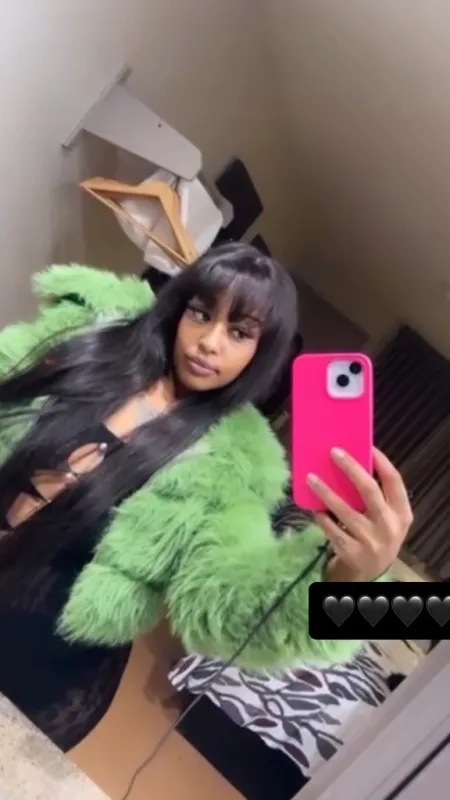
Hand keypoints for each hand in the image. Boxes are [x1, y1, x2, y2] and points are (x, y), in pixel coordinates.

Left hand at [307, 448, 412, 581]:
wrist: (370, 572)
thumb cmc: (377, 534)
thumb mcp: (388, 517)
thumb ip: (379, 496)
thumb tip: (355, 459)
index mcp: (401, 513)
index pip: (394, 481)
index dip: (381, 462)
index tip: (366, 445)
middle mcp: (389, 526)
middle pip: (369, 491)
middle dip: (351, 469)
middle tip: (333, 452)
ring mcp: (370, 541)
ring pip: (345, 510)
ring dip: (326, 492)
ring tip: (311, 477)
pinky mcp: (351, 552)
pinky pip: (331, 529)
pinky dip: (322, 516)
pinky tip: (313, 506)